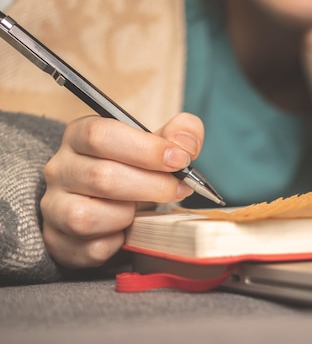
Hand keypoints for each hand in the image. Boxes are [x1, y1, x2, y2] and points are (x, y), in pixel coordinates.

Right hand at [41, 113, 203, 268]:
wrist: (111, 205)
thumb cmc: (135, 170)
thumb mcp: (158, 145)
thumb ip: (180, 134)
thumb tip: (186, 145)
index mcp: (80, 136)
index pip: (101, 136)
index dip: (146, 149)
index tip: (179, 160)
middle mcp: (60, 169)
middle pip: (102, 177)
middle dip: (152, 186)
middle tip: (178, 189)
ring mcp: (54, 207)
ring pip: (88, 217)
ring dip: (128, 216)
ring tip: (142, 210)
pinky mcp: (59, 241)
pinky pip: (93, 248)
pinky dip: (118, 243)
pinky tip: (128, 231)